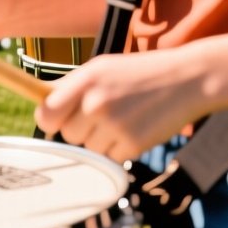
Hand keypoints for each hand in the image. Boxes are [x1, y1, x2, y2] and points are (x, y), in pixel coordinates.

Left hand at [35, 48, 212, 160]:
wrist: (187, 79)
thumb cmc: (138, 73)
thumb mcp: (102, 68)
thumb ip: (72, 86)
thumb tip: (39, 98)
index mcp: (86, 81)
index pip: (46, 114)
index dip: (49, 120)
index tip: (55, 120)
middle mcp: (97, 103)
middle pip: (68, 135)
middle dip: (81, 129)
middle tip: (102, 115)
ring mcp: (116, 125)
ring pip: (89, 149)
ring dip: (101, 140)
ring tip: (123, 119)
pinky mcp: (134, 145)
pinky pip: (111, 158)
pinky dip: (120, 149)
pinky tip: (135, 129)